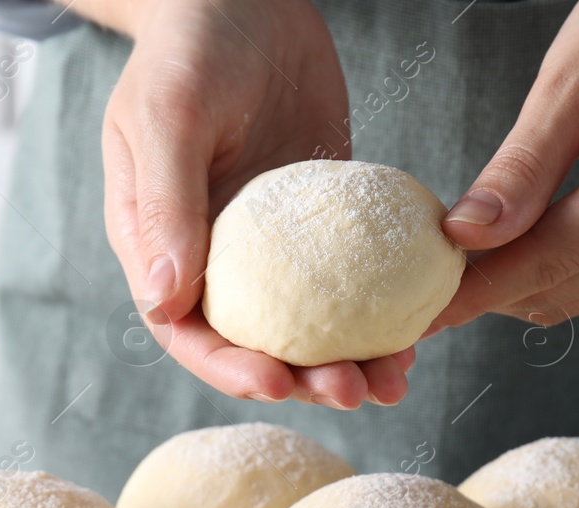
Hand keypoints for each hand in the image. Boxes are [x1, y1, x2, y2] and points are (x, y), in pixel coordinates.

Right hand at [98, 0, 414, 408]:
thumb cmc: (188, 48)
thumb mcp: (168, 117)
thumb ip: (165, 205)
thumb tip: (164, 299)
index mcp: (160, 247)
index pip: (188, 331)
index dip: (230, 368)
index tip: (277, 383)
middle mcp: (214, 258)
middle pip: (255, 343)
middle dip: (302, 378)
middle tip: (354, 389)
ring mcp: (273, 246)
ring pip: (309, 325)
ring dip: (349, 359)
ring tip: (395, 380)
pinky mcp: (323, 225)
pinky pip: (353, 280)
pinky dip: (381, 311)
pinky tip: (419, 327)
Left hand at [431, 0, 578, 330]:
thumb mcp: (570, 80)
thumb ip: (521, 166)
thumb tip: (467, 235)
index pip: (561, 252)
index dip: (488, 285)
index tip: (430, 308)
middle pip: (574, 282)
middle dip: (498, 290)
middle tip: (432, 287)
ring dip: (523, 286)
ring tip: (464, 270)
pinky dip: (555, 271)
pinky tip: (512, 253)